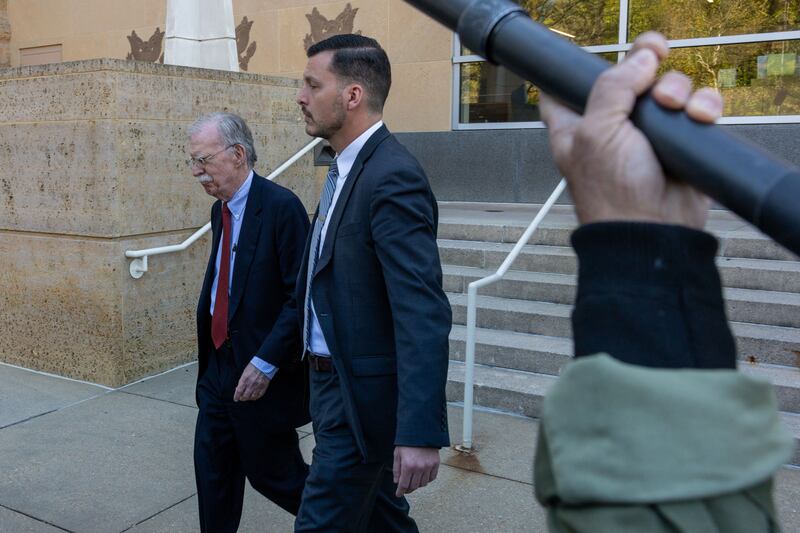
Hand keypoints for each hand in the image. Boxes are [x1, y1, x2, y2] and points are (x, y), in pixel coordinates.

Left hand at [233, 363, 269, 401]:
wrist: (264, 364)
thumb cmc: (253, 367)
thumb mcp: (244, 373)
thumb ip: (241, 381)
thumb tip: (238, 388)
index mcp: (244, 380)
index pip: (239, 391)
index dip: (236, 396)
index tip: (235, 399)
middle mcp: (250, 385)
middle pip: (245, 396)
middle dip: (242, 398)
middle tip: (241, 398)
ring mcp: (257, 386)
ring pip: (252, 397)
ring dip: (249, 398)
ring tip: (247, 397)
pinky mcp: (263, 387)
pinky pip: (259, 395)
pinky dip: (256, 397)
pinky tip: (254, 397)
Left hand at [392, 446, 439, 496]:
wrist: (421, 431)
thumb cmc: (408, 442)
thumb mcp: (398, 454)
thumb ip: (397, 469)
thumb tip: (397, 482)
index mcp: (408, 465)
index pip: (404, 485)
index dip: (400, 491)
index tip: (399, 494)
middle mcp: (419, 468)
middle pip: (414, 486)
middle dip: (408, 489)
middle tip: (405, 488)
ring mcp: (429, 466)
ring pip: (423, 484)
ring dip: (417, 484)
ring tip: (414, 481)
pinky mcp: (436, 463)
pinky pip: (432, 478)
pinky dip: (427, 480)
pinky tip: (422, 477)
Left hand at [539, 31, 723, 229]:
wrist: (653, 233)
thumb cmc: (612, 195)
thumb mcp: (596, 133)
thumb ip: (612, 88)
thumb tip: (641, 60)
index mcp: (576, 126)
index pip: (568, 89)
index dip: (584, 72)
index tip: (610, 65)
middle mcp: (611, 128)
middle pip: (630, 79)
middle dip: (648, 74)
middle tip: (653, 90)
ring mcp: (648, 136)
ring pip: (669, 90)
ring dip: (678, 91)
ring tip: (675, 109)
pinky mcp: (680, 145)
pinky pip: (697, 110)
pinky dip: (702, 107)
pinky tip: (698, 118)